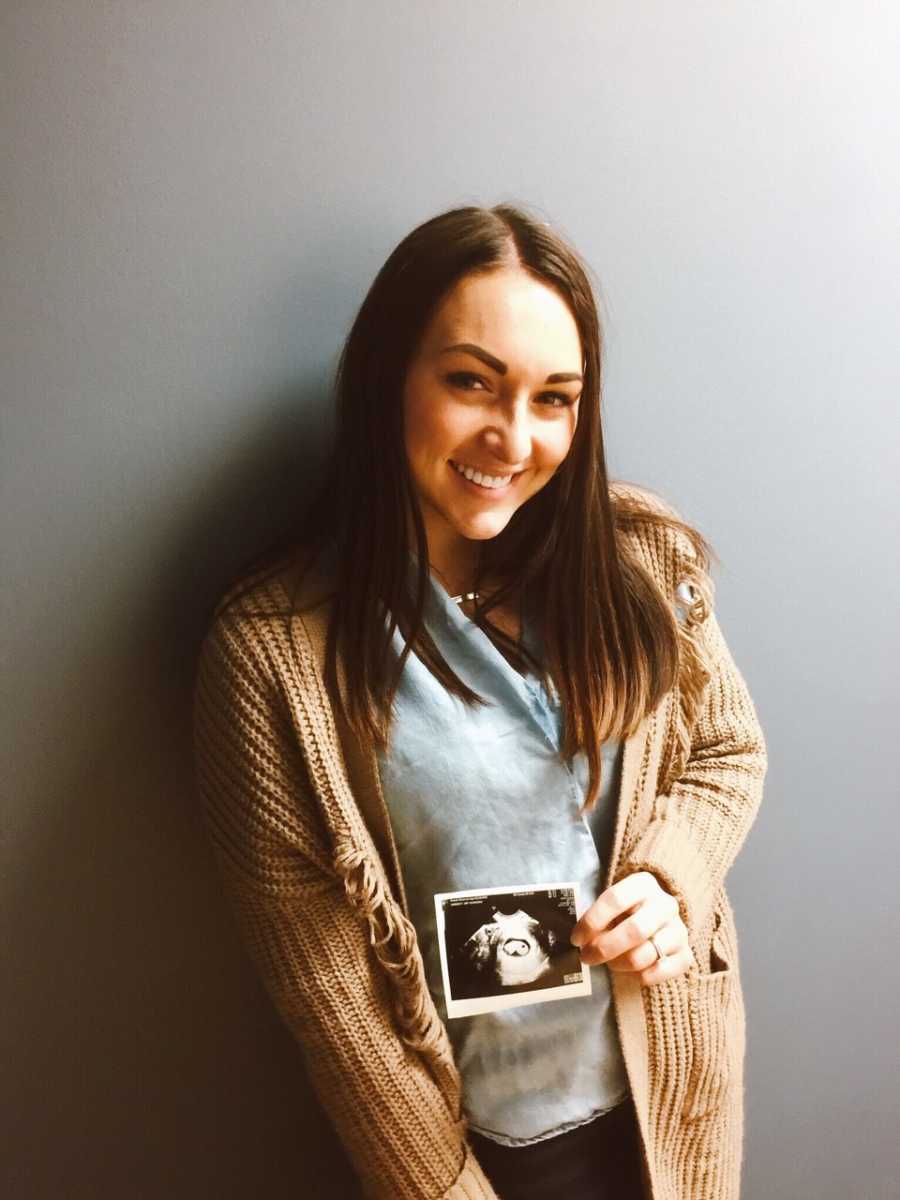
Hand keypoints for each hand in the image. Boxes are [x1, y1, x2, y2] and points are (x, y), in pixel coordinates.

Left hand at [570, 871, 694, 986]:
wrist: (658, 922)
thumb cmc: (625, 913)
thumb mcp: (612, 907)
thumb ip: (598, 919)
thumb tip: (581, 941)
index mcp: (643, 884)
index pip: (615, 899)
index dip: (592, 921)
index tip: (576, 939)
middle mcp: (666, 904)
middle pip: (634, 930)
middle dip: (605, 948)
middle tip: (587, 957)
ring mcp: (679, 930)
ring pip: (644, 955)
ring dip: (618, 964)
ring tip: (609, 962)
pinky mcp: (686, 955)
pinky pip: (658, 972)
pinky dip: (639, 977)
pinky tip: (630, 971)